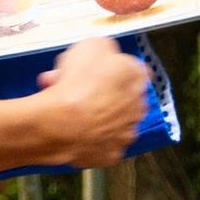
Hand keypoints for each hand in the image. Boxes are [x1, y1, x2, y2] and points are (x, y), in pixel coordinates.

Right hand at [34, 36, 149, 167]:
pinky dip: (86, 136)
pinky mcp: (111, 155)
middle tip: (70, 85)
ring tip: (61, 107)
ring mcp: (126, 134)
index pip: (133, 69)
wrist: (62, 123)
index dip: (111, 67)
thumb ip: (104, 48)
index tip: (93, 68)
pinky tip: (69, 128)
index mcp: (138, 78)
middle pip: (118, 95)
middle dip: (96, 90)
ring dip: (90, 113)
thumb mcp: (91, 44)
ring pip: (108, 120)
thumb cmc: (78, 81)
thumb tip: (105, 53)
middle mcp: (139, 107)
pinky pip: (99, 142)